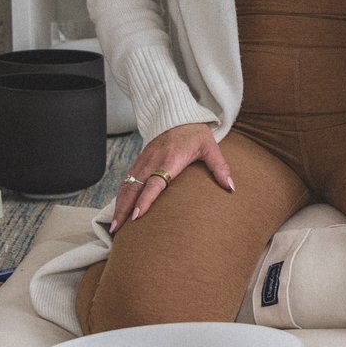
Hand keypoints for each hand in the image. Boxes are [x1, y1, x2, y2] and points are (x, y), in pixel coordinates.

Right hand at [112, 122, 233, 223]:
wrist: (177, 116)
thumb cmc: (195, 133)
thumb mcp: (210, 147)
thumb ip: (220, 167)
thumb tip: (231, 187)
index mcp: (170, 160)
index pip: (155, 183)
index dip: (145, 200)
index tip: (137, 216)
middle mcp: (153, 161)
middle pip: (134, 188)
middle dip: (124, 209)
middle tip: (117, 230)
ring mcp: (143, 161)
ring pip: (127, 186)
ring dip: (119, 206)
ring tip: (114, 226)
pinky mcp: (139, 162)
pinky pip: (126, 181)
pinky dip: (120, 197)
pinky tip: (118, 211)